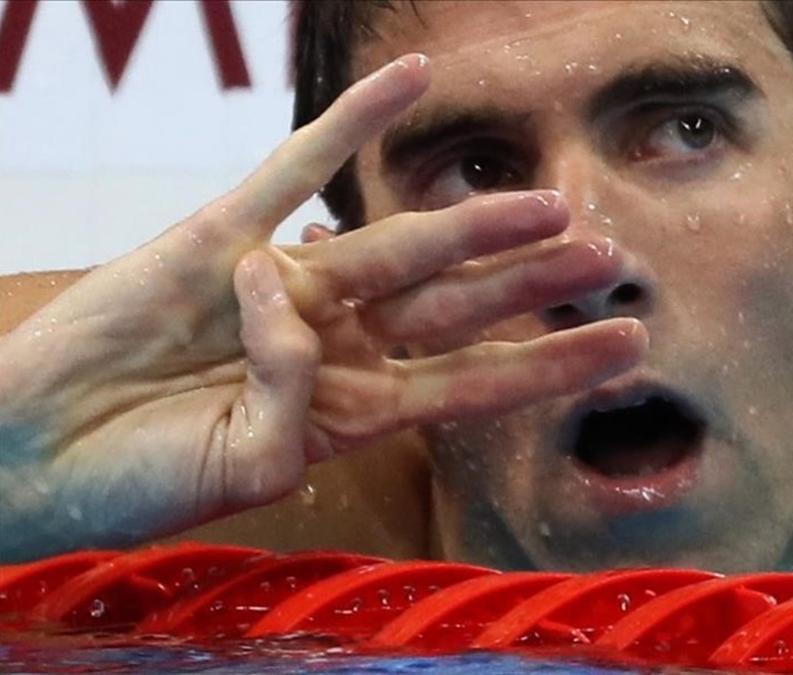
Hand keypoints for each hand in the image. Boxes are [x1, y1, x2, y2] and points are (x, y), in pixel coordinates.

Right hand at [0, 54, 646, 561]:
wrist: (31, 453)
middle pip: (458, 307)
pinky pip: (297, 163)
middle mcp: (335, 342)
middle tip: (613, 260)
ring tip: (556, 200)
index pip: (475, 382)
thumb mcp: (239, 469)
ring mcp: (285, 284)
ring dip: (477, 219)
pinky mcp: (222, 234)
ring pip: (400, 242)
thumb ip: (289, 404)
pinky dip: (353, 119)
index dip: (553, 364)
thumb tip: (298, 303)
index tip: (626, 347)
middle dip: (535, 285)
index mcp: (350, 410)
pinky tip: (413, 75)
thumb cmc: (134, 483)